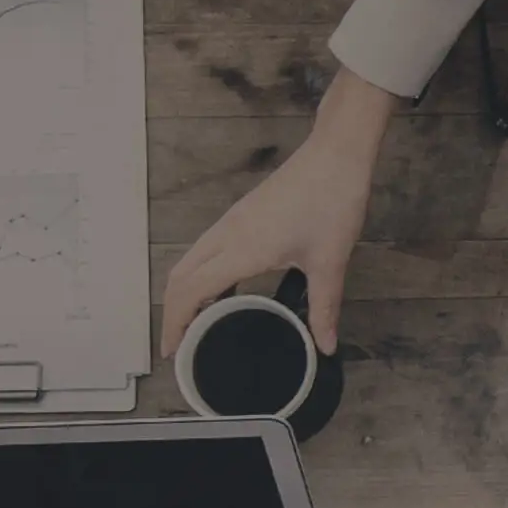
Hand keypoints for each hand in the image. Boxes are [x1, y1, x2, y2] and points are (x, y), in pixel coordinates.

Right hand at [160, 69, 397, 358]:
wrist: (335, 155)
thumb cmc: (332, 204)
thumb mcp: (330, 262)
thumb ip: (324, 308)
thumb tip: (325, 346)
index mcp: (242, 249)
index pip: (190, 291)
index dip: (175, 323)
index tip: (172, 352)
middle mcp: (227, 234)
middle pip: (180, 276)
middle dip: (172, 312)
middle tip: (180, 345)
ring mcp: (232, 222)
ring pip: (191, 260)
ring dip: (186, 292)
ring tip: (197, 324)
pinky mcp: (241, 214)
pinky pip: (208, 249)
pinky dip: (203, 275)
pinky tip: (224, 293)